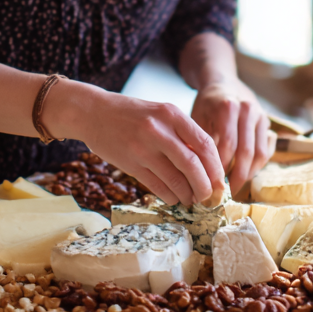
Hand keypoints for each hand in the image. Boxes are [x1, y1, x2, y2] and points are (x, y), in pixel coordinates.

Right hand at [47, 84, 224, 205]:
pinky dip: (170, 195)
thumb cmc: (132, 114)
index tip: (219, 179)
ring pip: (175, 179)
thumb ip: (181, 133)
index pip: (204, 143)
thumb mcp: (160, 113)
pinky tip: (175, 198)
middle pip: (192, 164)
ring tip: (192, 199)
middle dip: (205, 185)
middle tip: (209, 195)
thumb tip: (206, 164)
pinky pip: (157, 185)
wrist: (93, 112)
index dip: (215, 165)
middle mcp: (158, 130)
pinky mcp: (129, 163)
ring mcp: (142, 148)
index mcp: (171, 113)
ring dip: (188, 194)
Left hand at [190, 79, 271, 194]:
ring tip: (235, 186)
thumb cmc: (207, 104)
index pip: (227, 145)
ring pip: (260, 153)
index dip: (221, 167)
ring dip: (248, 174)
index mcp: (228, 107)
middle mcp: (248, 109)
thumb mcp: (197, 116)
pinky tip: (245, 174)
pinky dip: (257, 166)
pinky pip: (267, 150)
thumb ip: (198, 140)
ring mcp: (261, 115)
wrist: (223, 83)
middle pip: (246, 152)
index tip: (212, 183)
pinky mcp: (268, 123)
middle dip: (236, 176)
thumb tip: (196, 172)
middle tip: (225, 192)